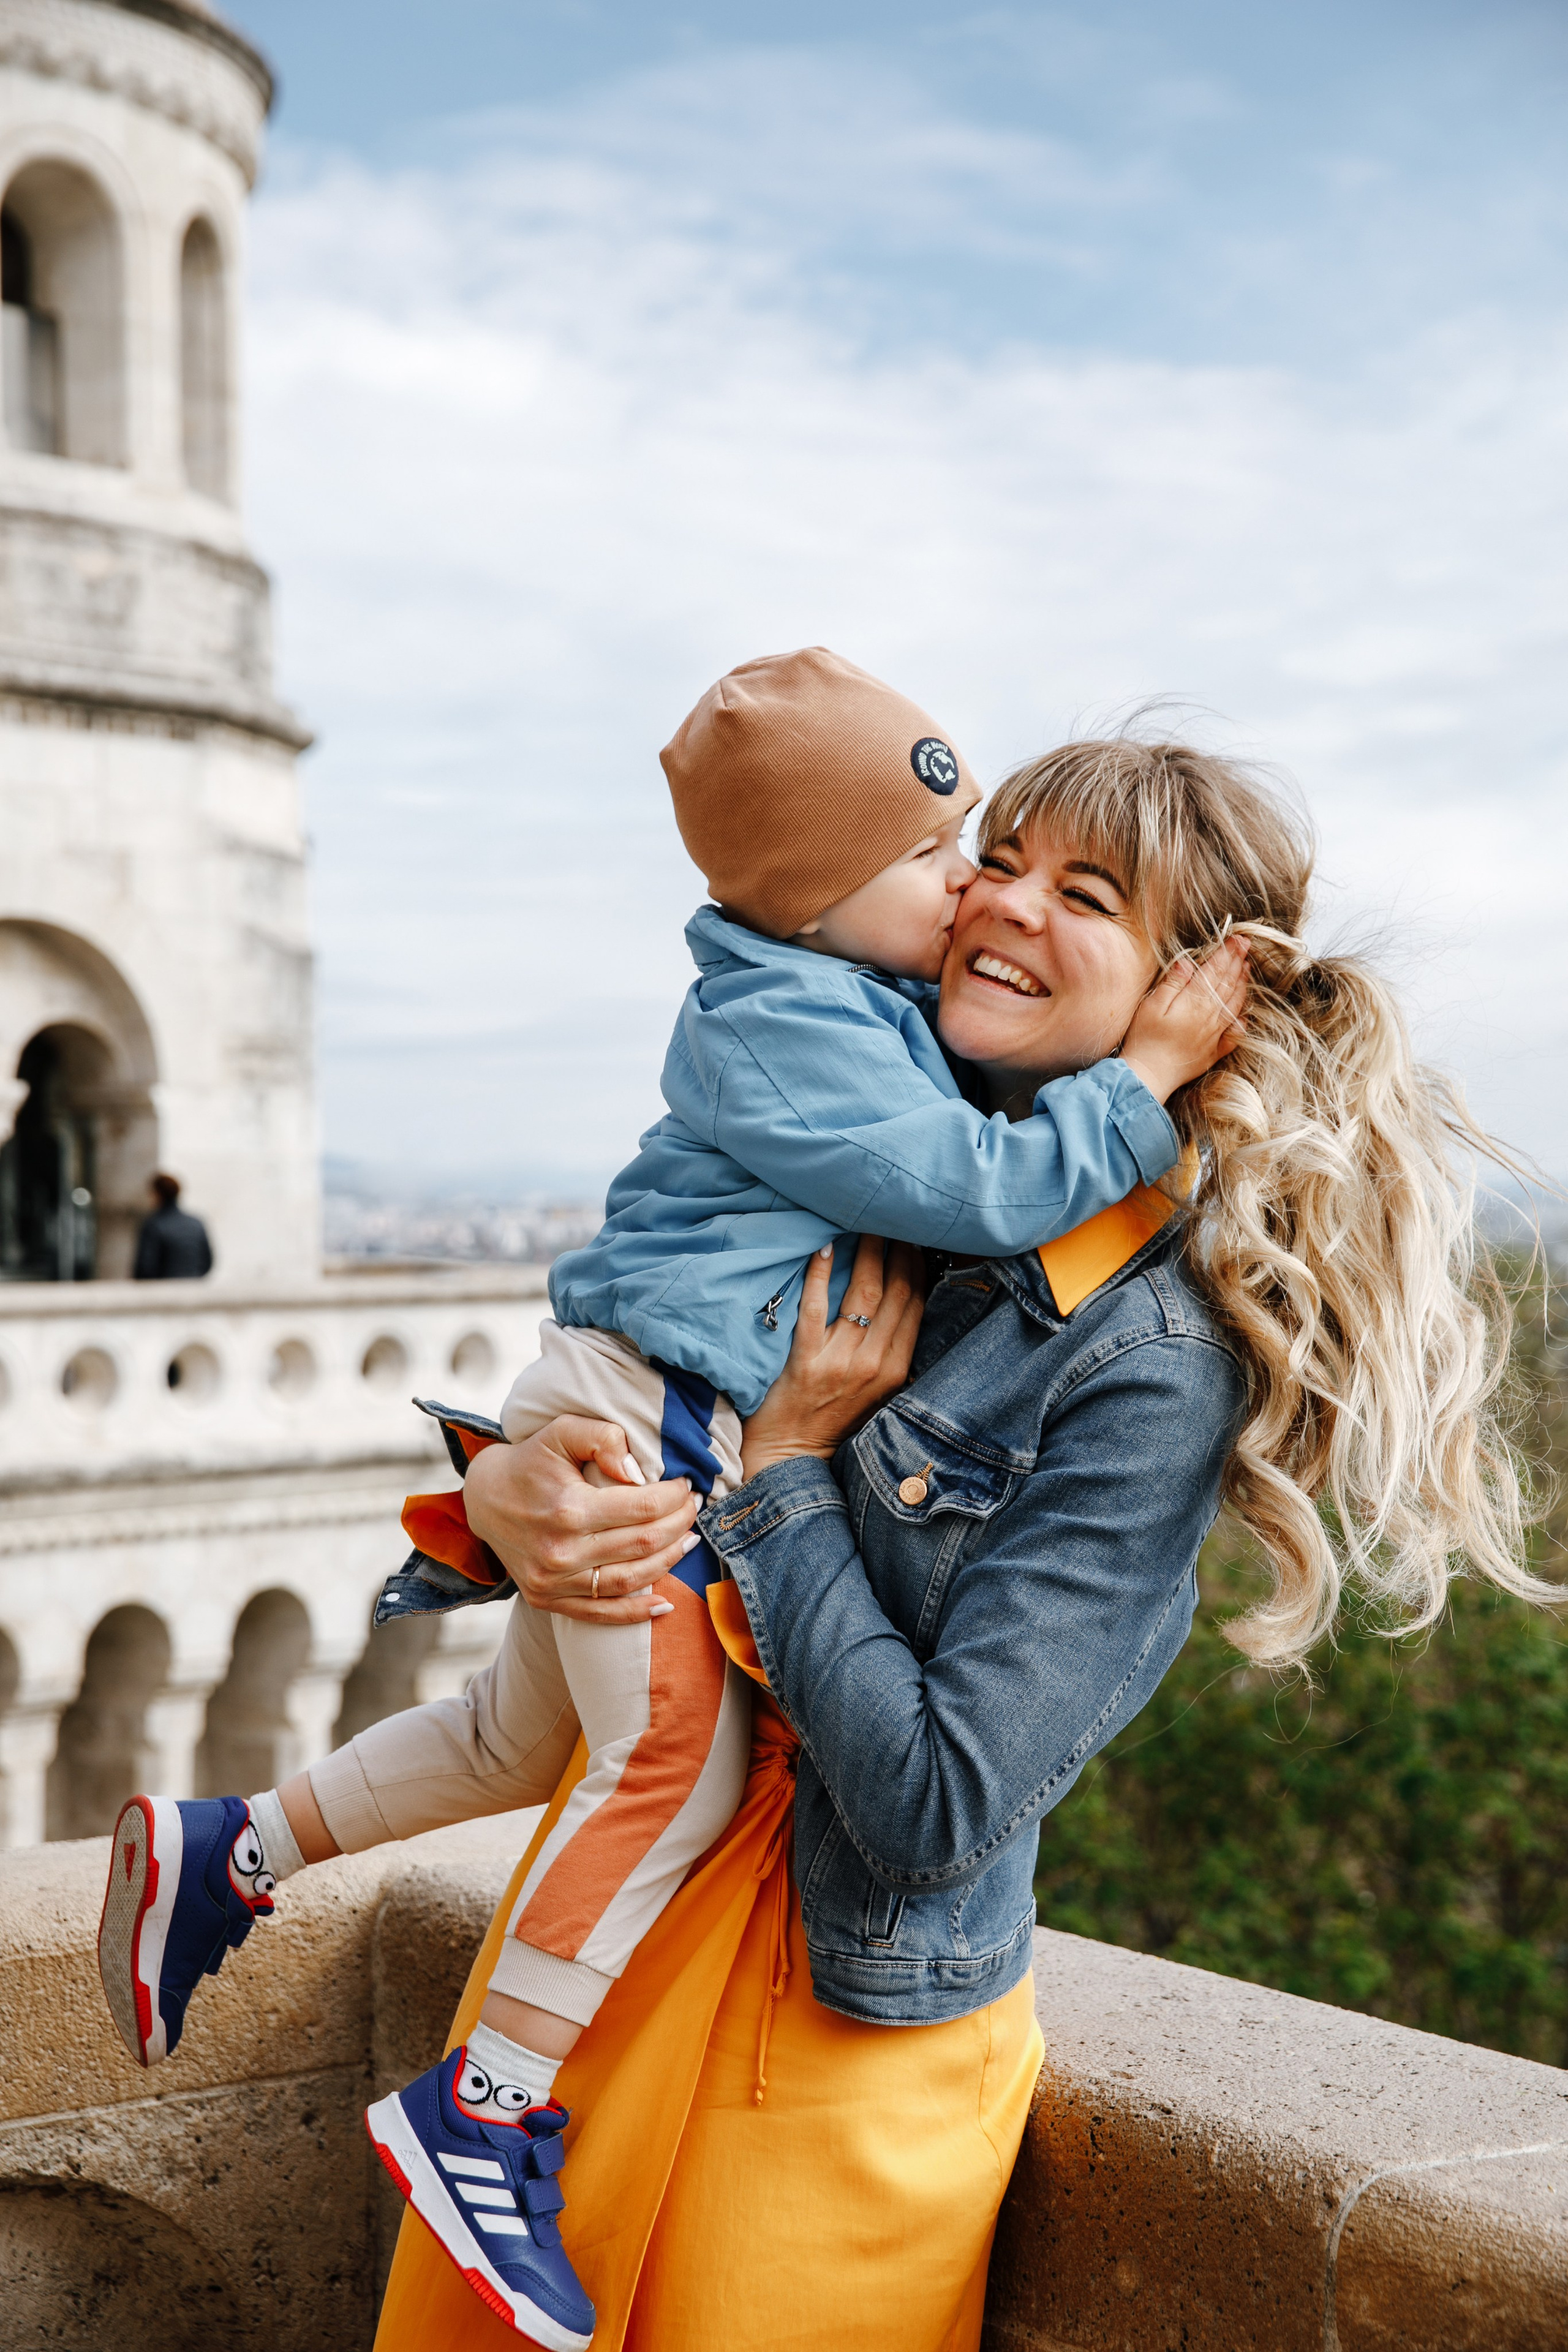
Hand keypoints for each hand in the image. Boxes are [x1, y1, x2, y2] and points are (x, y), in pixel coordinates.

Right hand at [464, 1417, 701, 1624]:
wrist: (484, 1498)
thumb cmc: (531, 1461)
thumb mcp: (561, 1431)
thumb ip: (603, 1439)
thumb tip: (637, 1473)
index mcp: (569, 1508)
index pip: (643, 1508)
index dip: (674, 1497)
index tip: (686, 1485)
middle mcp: (562, 1550)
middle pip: (643, 1543)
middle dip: (679, 1524)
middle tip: (693, 1508)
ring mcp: (553, 1581)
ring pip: (630, 1580)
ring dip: (669, 1562)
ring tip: (689, 1541)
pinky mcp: (545, 1599)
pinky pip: (601, 1614)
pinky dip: (637, 1613)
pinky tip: (665, 1604)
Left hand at [740, 1234, 924, 1479]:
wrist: (791, 1456)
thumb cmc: (833, 1421)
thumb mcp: (878, 1393)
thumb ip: (891, 1354)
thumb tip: (903, 1304)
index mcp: (896, 1370)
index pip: (915, 1305)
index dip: (915, 1266)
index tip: (911, 1239)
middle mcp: (874, 1363)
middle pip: (894, 1292)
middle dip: (896, 1250)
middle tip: (890, 1220)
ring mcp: (840, 1361)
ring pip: (863, 1293)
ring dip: (867, 1253)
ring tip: (864, 1225)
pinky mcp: (805, 1361)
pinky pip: (815, 1307)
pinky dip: (820, 1274)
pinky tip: (822, 1248)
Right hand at [1121, 934, 1248, 1103]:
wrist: (1148, 1075)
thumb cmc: (1145, 1039)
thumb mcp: (1152, 1004)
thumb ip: (1173, 983)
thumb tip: (1188, 962)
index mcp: (1195, 1002)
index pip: (1215, 971)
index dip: (1227, 953)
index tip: (1237, 939)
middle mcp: (1210, 1016)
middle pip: (1228, 984)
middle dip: (1237, 962)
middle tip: (1246, 946)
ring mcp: (1214, 1035)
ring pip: (1234, 1004)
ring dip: (1242, 985)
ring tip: (1247, 969)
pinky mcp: (1213, 1051)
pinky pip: (1234, 1033)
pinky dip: (1241, 1021)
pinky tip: (1244, 1014)